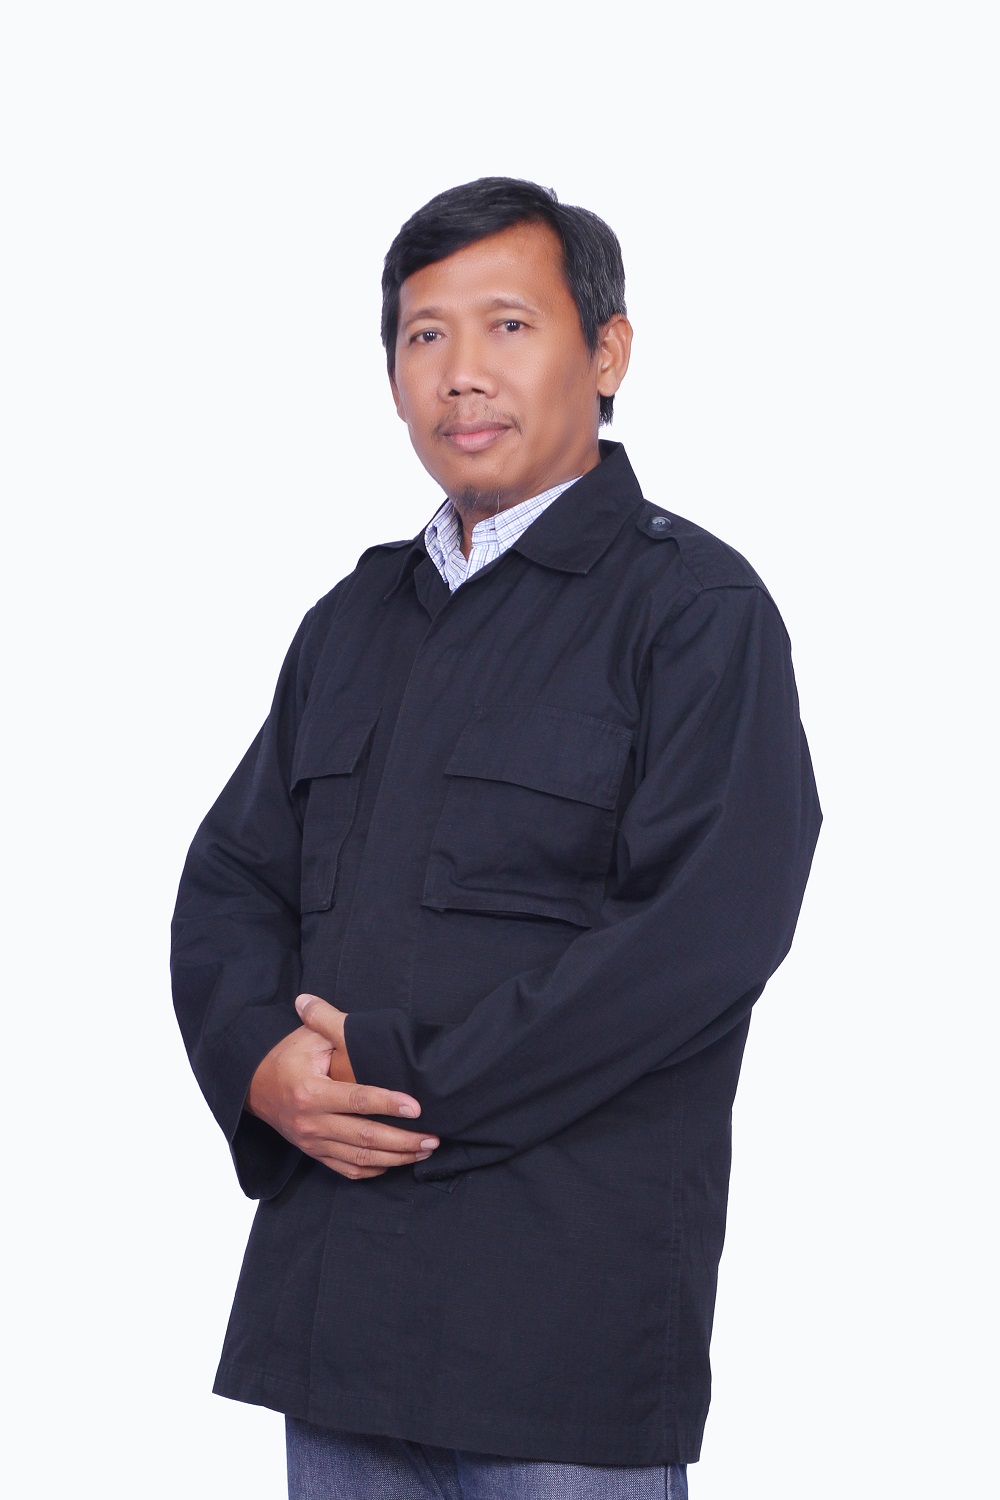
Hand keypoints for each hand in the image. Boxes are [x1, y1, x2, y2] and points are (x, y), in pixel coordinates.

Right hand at [245, 995, 437, 1179]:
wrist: (253, 1089)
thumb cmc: (286, 1058)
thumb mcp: (305, 1037)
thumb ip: (322, 1021)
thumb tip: (313, 999)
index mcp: (311, 1092)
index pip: (357, 1100)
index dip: (388, 1103)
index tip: (416, 1107)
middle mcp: (311, 1123)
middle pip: (364, 1137)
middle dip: (403, 1140)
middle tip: (432, 1137)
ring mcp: (312, 1142)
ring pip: (361, 1158)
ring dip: (397, 1158)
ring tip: (424, 1151)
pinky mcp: (314, 1153)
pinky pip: (347, 1169)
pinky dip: (374, 1170)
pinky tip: (396, 1162)